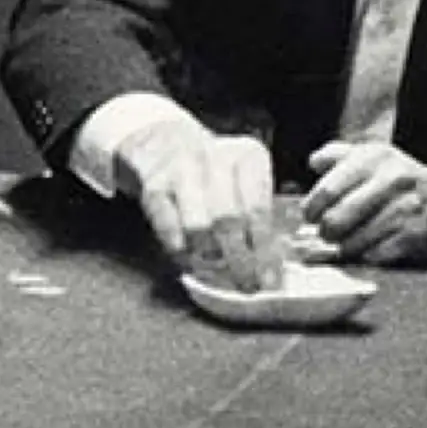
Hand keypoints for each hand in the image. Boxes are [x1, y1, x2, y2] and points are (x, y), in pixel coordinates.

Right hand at [118, 120, 278, 291]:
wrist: (165, 143)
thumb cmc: (216, 173)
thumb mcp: (246, 181)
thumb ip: (260, 217)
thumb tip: (272, 266)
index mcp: (248, 156)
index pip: (259, 209)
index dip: (265, 250)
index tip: (270, 280)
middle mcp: (215, 158)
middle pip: (229, 219)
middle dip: (240, 260)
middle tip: (247, 285)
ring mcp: (181, 171)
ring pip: (198, 227)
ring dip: (209, 256)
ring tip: (219, 270)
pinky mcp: (154, 187)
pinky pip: (169, 229)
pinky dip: (182, 251)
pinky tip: (191, 261)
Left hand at [302, 141, 426, 264]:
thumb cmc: (406, 179)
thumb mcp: (377, 156)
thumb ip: (340, 155)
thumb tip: (313, 162)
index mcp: (374, 158)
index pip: (327, 190)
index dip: (311, 209)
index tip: (310, 216)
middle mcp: (389, 181)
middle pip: (335, 220)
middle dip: (324, 232)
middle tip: (325, 233)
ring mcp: (402, 211)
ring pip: (351, 242)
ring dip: (341, 247)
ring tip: (343, 242)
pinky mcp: (412, 237)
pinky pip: (372, 255)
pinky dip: (363, 256)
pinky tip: (366, 248)